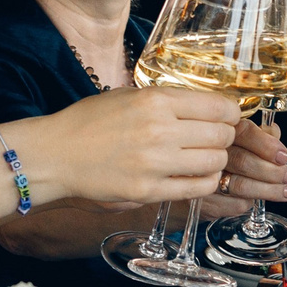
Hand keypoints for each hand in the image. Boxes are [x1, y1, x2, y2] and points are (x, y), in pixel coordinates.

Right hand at [26, 87, 237, 203]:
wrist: (56, 153)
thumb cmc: (90, 121)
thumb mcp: (130, 95)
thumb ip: (168, 101)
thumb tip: (207, 106)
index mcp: (156, 100)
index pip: (218, 107)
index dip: (230, 113)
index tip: (227, 117)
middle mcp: (159, 130)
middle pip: (222, 135)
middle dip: (224, 137)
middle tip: (215, 138)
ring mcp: (155, 163)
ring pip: (215, 162)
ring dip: (216, 160)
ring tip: (203, 157)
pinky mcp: (148, 191)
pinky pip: (198, 188)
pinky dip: (205, 182)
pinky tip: (196, 175)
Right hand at [194, 110, 286, 217]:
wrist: (179, 182)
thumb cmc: (213, 156)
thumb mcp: (234, 138)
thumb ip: (255, 134)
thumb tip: (275, 132)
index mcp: (217, 129)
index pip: (244, 132)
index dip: (267, 145)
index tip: (283, 156)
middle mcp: (205, 151)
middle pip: (243, 161)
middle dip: (271, 171)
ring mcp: (200, 178)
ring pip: (240, 186)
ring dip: (267, 190)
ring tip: (285, 192)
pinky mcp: (200, 201)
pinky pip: (232, 204)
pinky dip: (248, 203)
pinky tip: (255, 200)